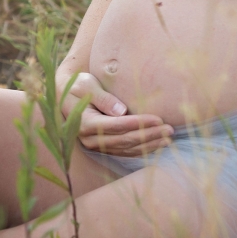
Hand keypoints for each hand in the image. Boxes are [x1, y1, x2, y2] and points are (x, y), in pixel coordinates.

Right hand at [57, 70, 173, 157]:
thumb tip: (121, 110)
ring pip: (127, 149)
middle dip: (149, 135)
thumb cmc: (79, 86)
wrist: (66, 96)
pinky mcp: (104, 147)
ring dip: (149, 144)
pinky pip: (125, 151)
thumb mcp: (86, 86)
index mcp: (86, 123)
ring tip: (168, 138)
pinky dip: (142, 149)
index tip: (158, 119)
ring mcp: (97, 145)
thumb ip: (103, 98)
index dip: (138, 123)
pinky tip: (158, 144)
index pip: (116, 125)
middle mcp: (91, 139)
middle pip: (124, 140)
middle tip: (170, 129)